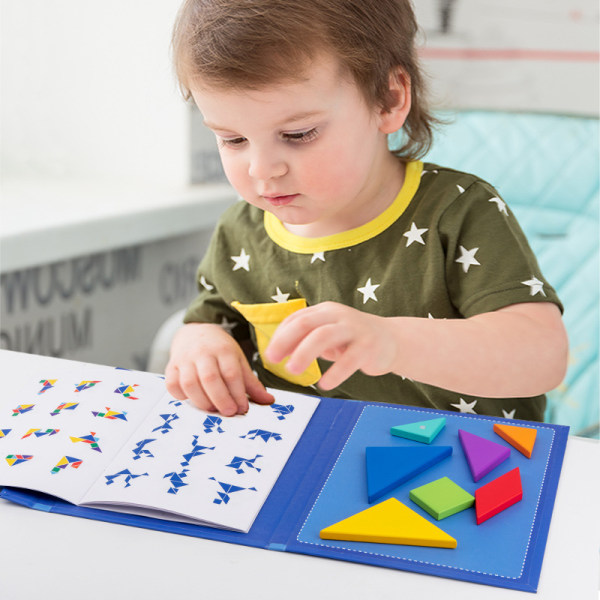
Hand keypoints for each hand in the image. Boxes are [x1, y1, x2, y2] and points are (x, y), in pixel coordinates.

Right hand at [165, 323, 273, 415]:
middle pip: (210, 378)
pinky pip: (172, 384)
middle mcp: (203, 352)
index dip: (237, 393)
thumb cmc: (220, 350)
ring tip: (212, 409)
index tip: (242, 408)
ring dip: (202, 401)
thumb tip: (269, 400)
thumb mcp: (238, 360)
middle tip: (229, 412)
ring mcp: (185, 359)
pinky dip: (181, 395)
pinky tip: (192, 399)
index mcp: (224, 350)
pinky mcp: (171, 366)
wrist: (195, 332)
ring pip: (190, 383)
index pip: (231, 373)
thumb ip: (251, 382)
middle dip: (221, 399)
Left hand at [265, 302, 397, 390]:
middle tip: (274, 361)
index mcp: (325, 311)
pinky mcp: (368, 346)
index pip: (296, 319)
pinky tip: (325, 385)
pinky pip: (348, 360)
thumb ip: (305, 339)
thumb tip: (276, 350)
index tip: (271, 355)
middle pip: (306, 324)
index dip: (281, 336)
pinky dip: (334, 373)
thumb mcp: (327, 334)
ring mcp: (354, 329)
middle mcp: (338, 316)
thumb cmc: (352, 339)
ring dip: (304, 353)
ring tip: (293, 371)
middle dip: (286, 342)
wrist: (392, 340)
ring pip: (324, 336)